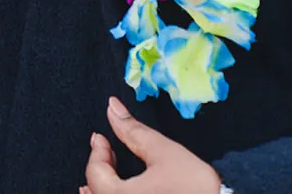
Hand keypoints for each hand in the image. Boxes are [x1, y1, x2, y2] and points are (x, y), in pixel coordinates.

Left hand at [81, 97, 221, 193]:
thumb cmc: (197, 188)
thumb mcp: (165, 153)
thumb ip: (134, 131)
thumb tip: (112, 107)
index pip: (95, 173)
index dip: (97, 152)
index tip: (101, 138)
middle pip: (95, 192)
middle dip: (95, 173)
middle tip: (103, 154)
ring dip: (99, 191)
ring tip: (99, 181)